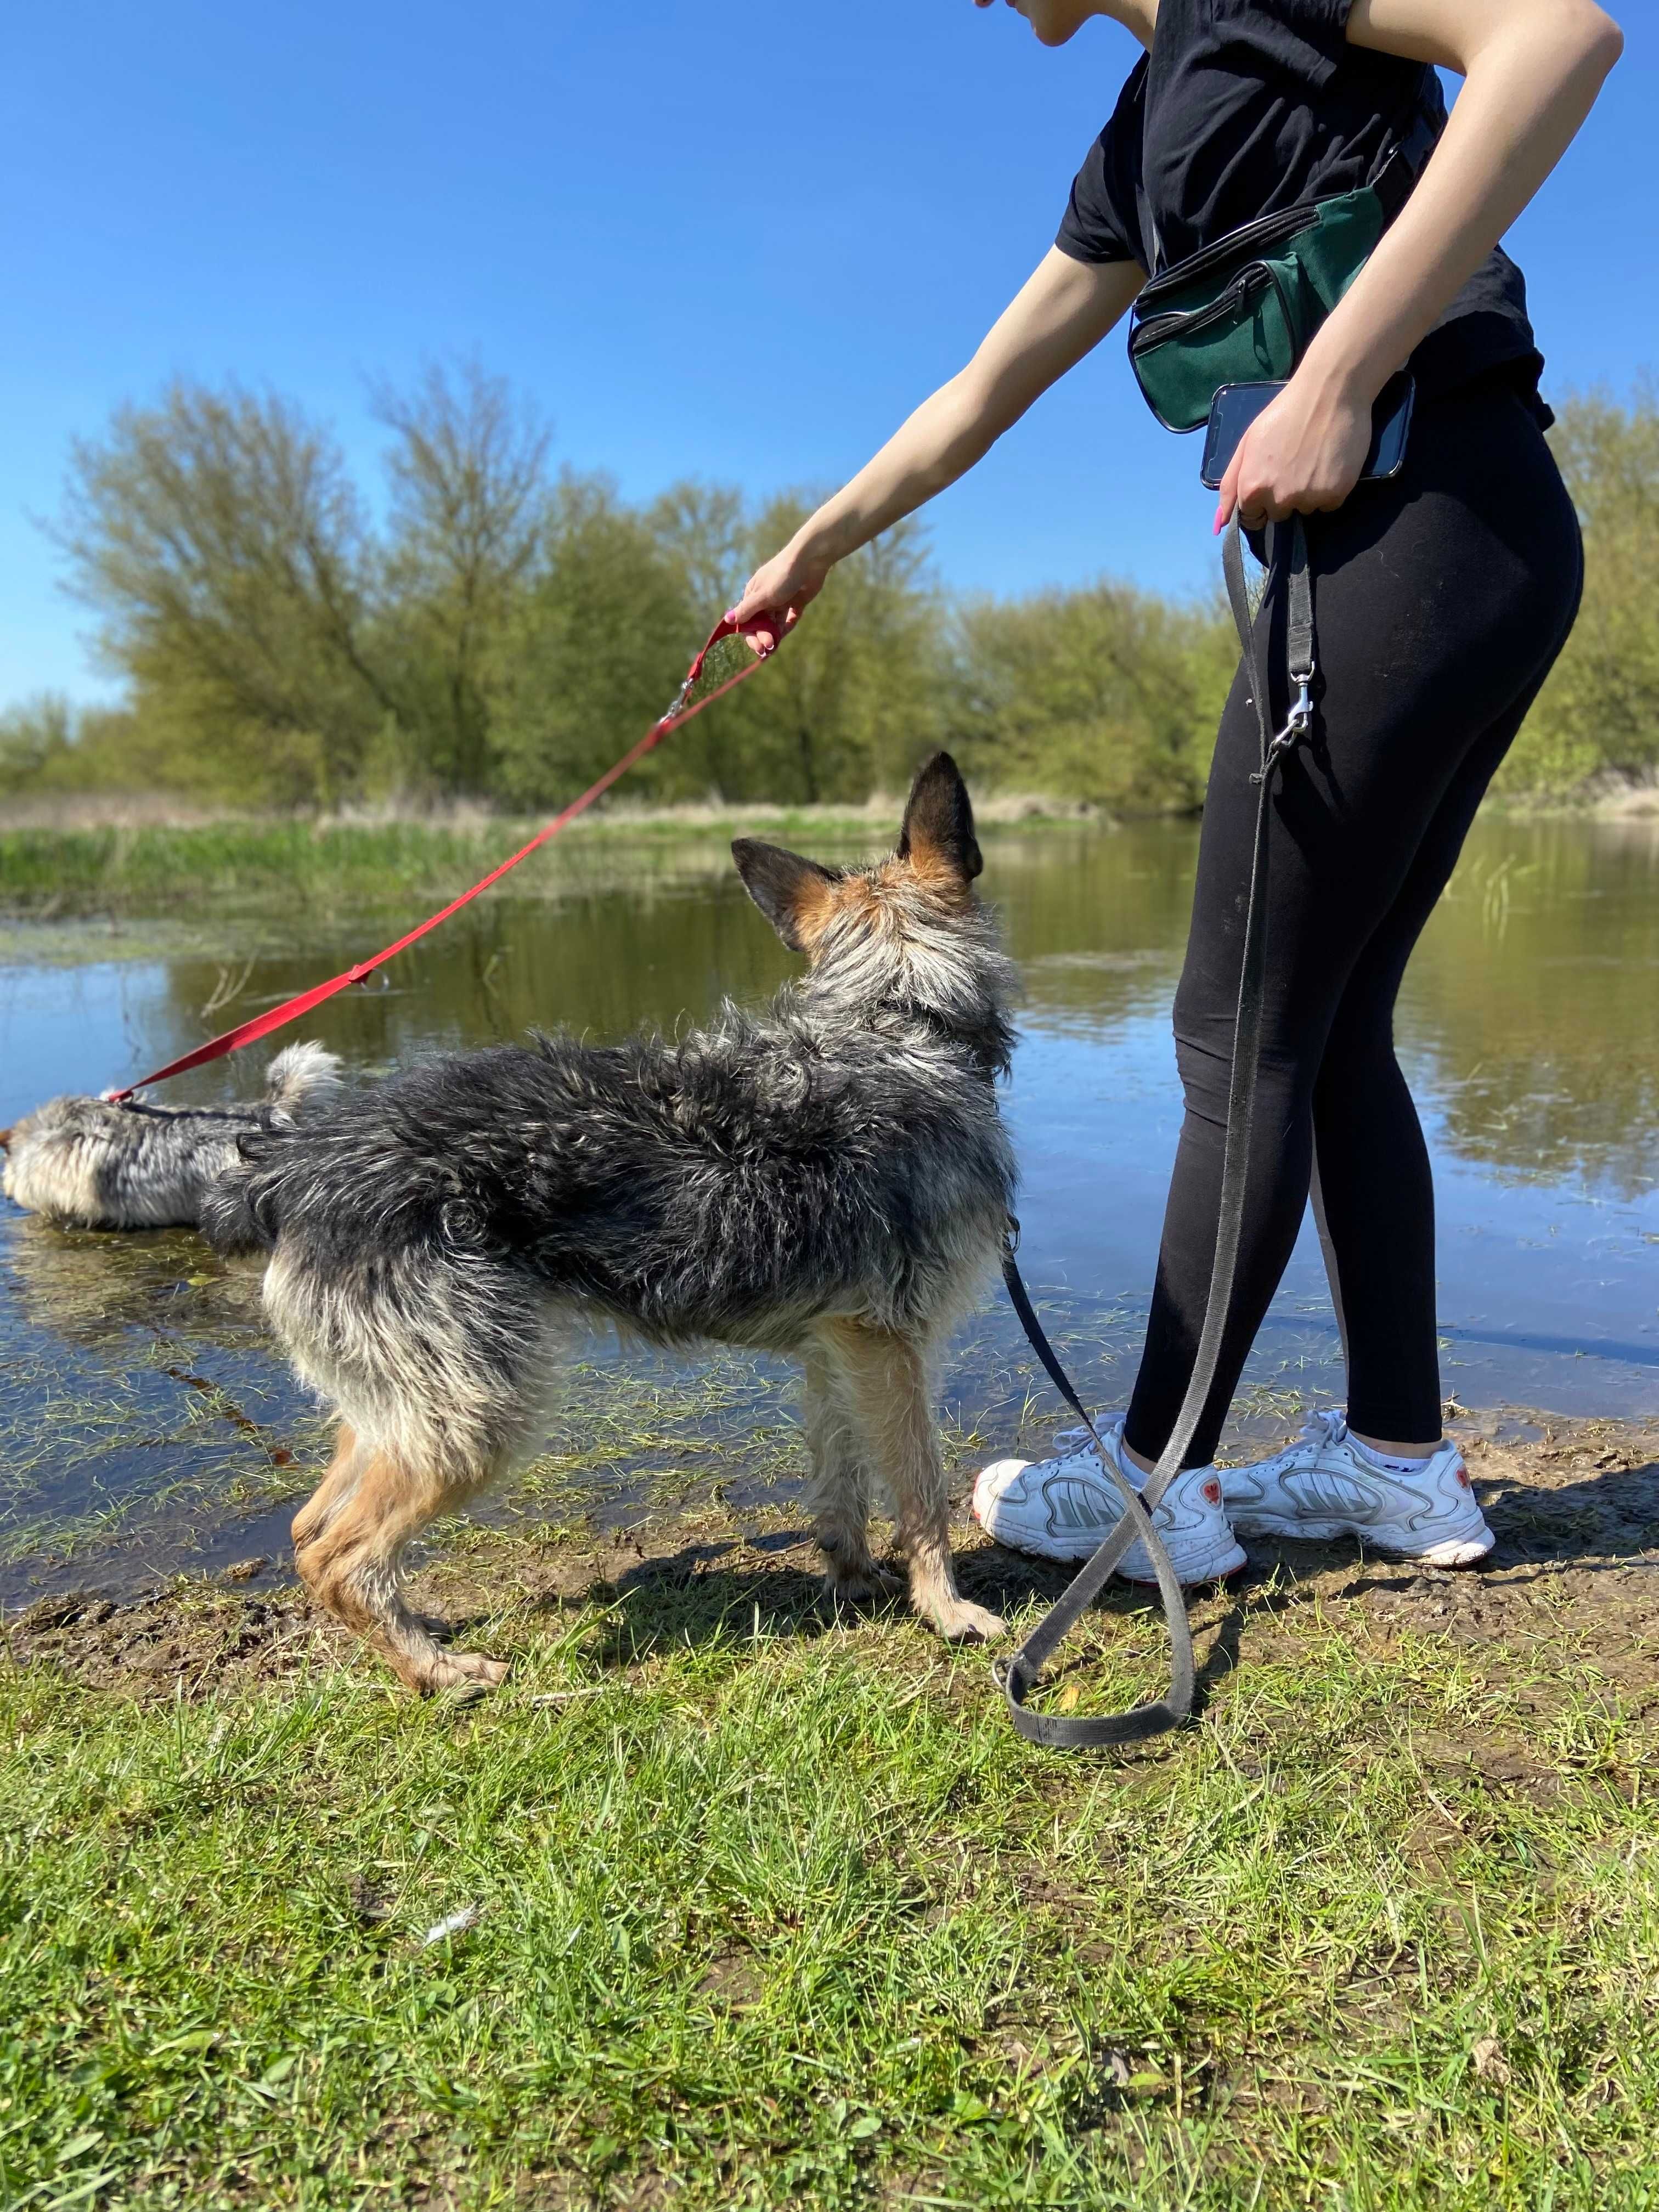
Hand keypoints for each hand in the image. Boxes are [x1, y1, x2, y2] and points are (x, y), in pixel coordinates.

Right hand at [726, 541, 831, 656]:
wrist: (810, 561)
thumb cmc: (783, 575)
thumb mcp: (762, 595)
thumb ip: (746, 610)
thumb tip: (727, 620)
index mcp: (753, 594)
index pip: (748, 620)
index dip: (751, 635)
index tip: (758, 647)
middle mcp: (766, 598)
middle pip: (762, 623)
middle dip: (763, 636)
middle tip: (769, 647)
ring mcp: (781, 600)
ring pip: (776, 622)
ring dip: (775, 634)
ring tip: (776, 646)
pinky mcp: (797, 601)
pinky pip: (790, 618)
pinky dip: (788, 625)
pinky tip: (786, 631)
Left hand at [1213, 369, 1375, 534]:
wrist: (1330, 391)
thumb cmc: (1284, 412)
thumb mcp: (1248, 443)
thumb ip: (1231, 484)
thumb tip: (1219, 522)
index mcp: (1253, 488)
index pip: (1252, 518)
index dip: (1259, 504)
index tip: (1269, 486)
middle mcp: (1279, 499)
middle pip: (1279, 514)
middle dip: (1283, 497)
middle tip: (1294, 465)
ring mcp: (1308, 498)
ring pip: (1305, 509)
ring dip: (1307, 493)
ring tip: (1314, 460)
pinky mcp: (1336, 494)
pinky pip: (1328, 504)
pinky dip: (1330, 490)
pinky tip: (1330, 464)